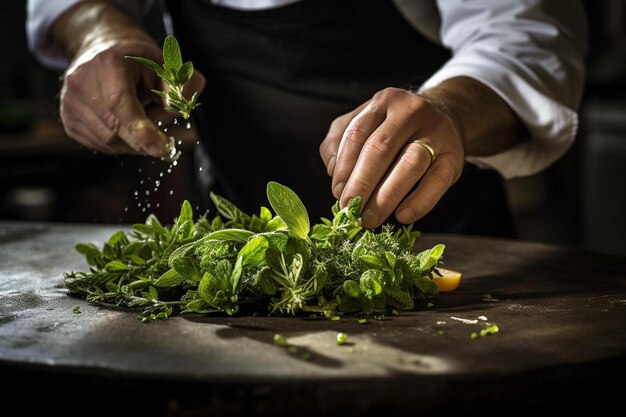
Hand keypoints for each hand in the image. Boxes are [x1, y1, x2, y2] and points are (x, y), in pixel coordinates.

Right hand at [60, 39, 204, 156]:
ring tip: (144, 125)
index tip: (165, 148)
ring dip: (133, 144)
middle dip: (144, 141)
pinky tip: (128, 128)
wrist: (104, 52)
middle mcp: (81, 81)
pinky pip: (99, 144)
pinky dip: (120, 144)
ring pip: (107, 141)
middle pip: (115, 128)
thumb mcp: (168, 66)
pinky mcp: (68, 118)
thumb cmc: (141, 63)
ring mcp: (70, 101)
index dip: (142, 131)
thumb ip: (180, 86)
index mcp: (108, 63)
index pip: (120, 103)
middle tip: (166, 145)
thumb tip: (177, 108)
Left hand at [319, 87, 464, 228]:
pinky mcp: (454, 155)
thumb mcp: (364, 122)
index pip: (358, 134)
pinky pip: (437, 181)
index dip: (344, 166)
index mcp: (383, 102)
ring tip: (370, 218)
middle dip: (362, 183)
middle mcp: (411, 111)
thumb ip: (339, 142)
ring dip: (386, 196)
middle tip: (350, 209)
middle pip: (381, 148)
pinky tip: (402, 215)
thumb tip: (333, 172)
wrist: (446, 117)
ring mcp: (436, 132)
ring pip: (410, 164)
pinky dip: (419, 201)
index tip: (337, 193)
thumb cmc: (395, 127)